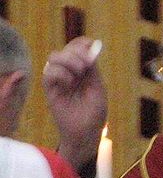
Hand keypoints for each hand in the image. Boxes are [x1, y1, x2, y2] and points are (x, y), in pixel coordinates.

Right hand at [43, 37, 106, 170]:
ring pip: (54, 57)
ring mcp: (58, 80)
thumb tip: (91, 47)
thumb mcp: (98, 88)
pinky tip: (69, 84)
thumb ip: (93, 68)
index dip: (82, 43)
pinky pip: (49, 73)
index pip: (77, 47)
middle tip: (86, 66)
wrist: (86, 133)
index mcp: (82, 70)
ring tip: (79, 74)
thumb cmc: (94, 114)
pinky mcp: (50, 90)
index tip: (90, 47)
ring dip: (68, 61)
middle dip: (77, 53)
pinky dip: (60, 73)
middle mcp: (69, 72)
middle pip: (66, 49)